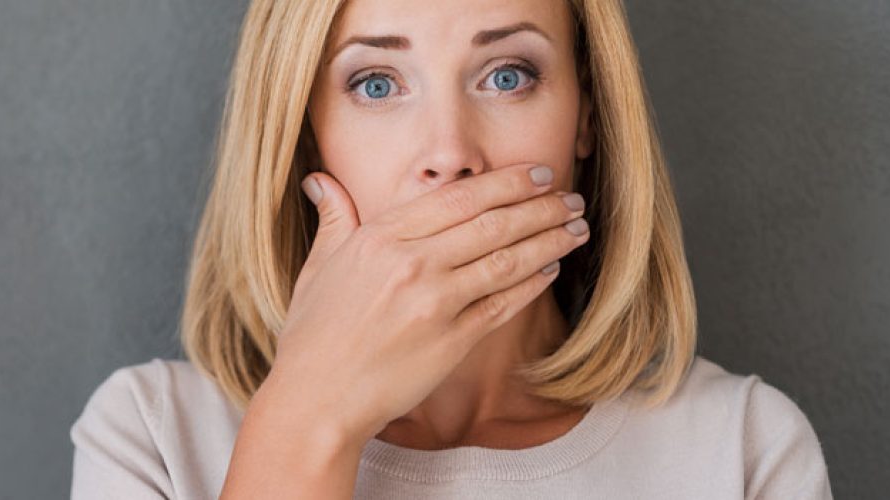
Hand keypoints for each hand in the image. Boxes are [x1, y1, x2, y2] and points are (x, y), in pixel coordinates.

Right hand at [260, 163, 590, 445]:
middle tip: (571, 196)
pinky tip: (551, 271)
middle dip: (540, 206)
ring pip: (506, 261)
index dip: (506, 182)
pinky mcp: (451, 341)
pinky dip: (531, 285)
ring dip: (549, 241)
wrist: (317, 399)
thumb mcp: (318, 266)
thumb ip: (334, 218)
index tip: (536, 173)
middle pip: (492, 223)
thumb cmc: (313, 334)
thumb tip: (319, 180)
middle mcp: (411, 263)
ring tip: (577, 228)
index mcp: (381, 237)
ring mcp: (434, 303)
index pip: (458, 197)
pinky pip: (502, 305)